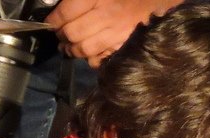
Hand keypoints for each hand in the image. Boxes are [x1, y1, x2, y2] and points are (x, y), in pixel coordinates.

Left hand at [46, 0, 177, 66]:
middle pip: (72, 33)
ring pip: (84, 49)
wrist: (159, 1)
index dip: (53, 20)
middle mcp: (105, 16)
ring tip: (69, 46)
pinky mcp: (123, 47)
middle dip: (61, 35)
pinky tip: (89, 53)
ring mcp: (115, 35)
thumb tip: (60, 7)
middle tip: (59, 34)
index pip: (65, 13)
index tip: (50, 22)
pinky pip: (100, 59)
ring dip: (72, 49)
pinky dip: (91, 59)